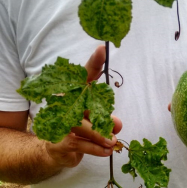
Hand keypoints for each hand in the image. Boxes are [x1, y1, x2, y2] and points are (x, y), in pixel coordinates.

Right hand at [45, 45, 122, 167]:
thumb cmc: (78, 126)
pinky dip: (95, 148)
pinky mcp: (58, 139)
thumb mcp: (94, 119)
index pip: (86, 73)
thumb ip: (106, 119)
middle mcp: (65, 101)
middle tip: (117, 125)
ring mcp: (60, 120)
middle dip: (101, 114)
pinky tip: (106, 151)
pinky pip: (80, 143)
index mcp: (76, 91)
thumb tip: (118, 125)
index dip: (95, 62)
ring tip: (113, 142)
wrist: (53, 148)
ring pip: (82, 124)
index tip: (103, 49)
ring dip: (100, 134)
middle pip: (85, 102)